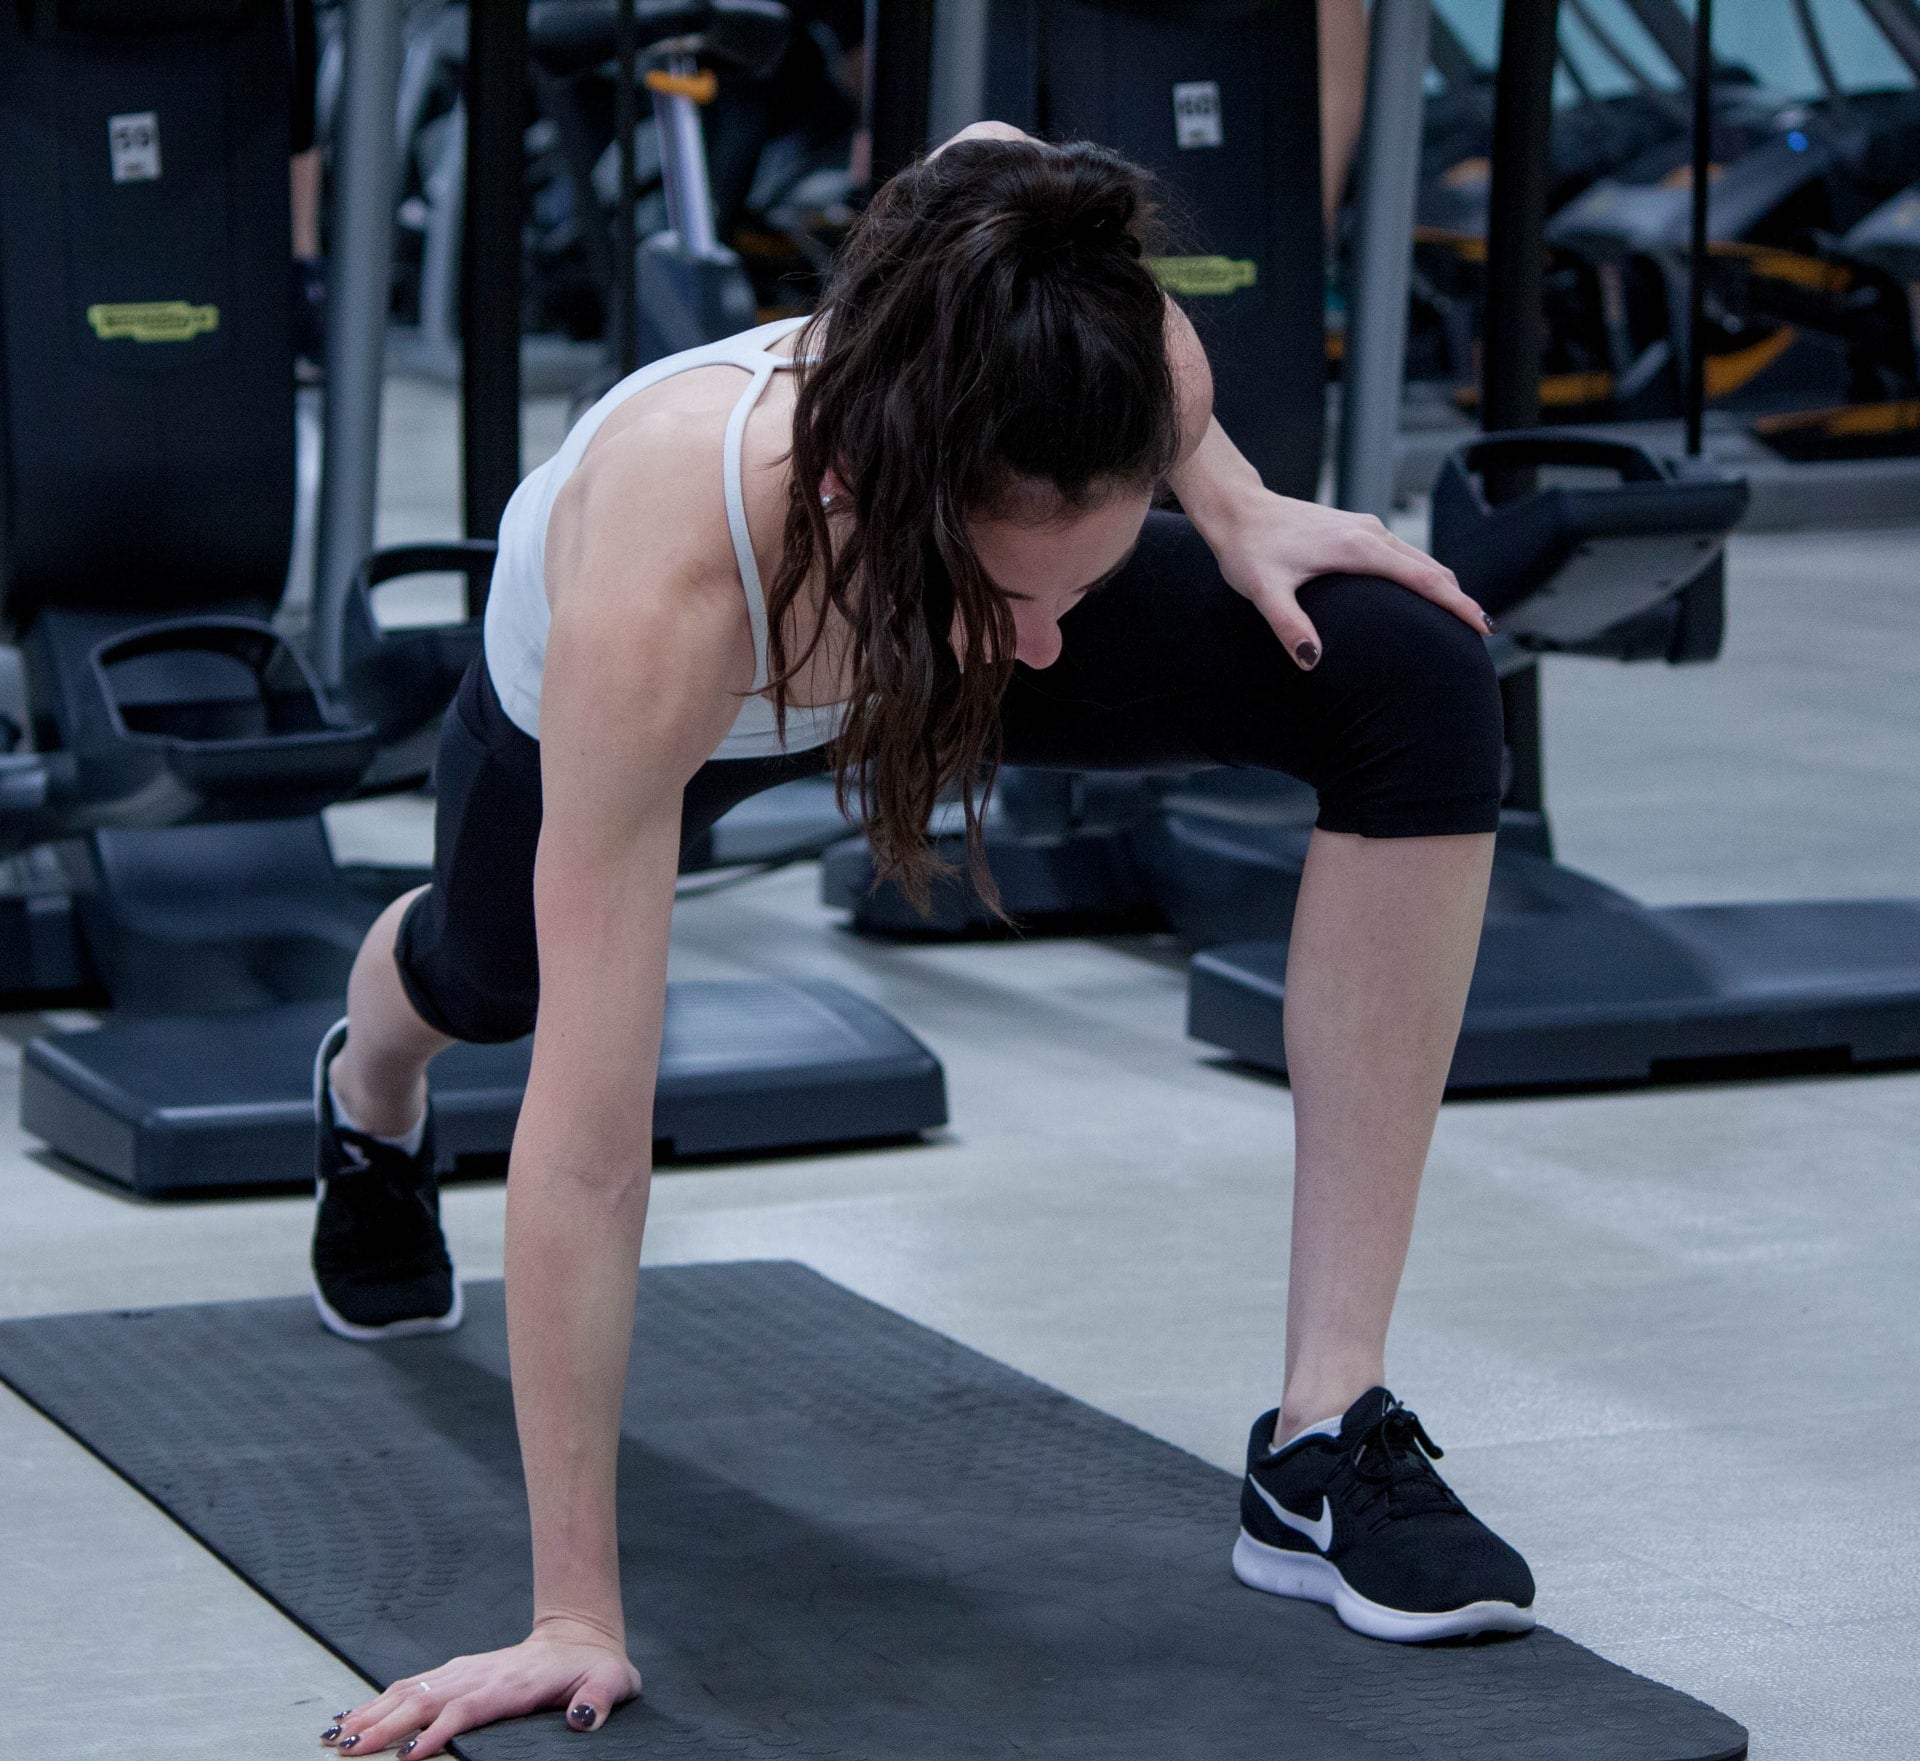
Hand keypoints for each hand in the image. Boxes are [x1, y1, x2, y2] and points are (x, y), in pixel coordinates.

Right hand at [319, 1618, 641, 1756]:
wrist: (581, 1637)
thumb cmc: (596, 1668)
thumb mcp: (612, 1682)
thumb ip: (599, 1700)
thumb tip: (583, 1719)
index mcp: (513, 1684)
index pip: (467, 1709)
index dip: (437, 1733)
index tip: (405, 1758)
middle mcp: (481, 1675)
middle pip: (425, 1701)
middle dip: (384, 1726)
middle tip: (345, 1750)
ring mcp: (466, 1671)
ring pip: (410, 1691)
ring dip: (372, 1713)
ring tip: (334, 1736)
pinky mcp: (457, 1673)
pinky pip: (413, 1686)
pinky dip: (380, 1700)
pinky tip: (354, 1717)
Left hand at [1207, 490, 1492, 670]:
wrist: (1238, 510)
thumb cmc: (1249, 548)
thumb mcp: (1264, 591)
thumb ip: (1288, 626)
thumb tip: (1311, 660)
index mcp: (1358, 548)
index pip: (1423, 579)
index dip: (1456, 603)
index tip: (1482, 626)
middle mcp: (1370, 533)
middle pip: (1431, 568)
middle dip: (1459, 599)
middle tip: (1482, 633)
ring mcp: (1366, 528)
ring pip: (1420, 558)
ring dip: (1443, 586)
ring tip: (1461, 618)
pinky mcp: (1358, 530)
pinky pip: (1403, 553)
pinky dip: (1423, 574)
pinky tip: (1423, 593)